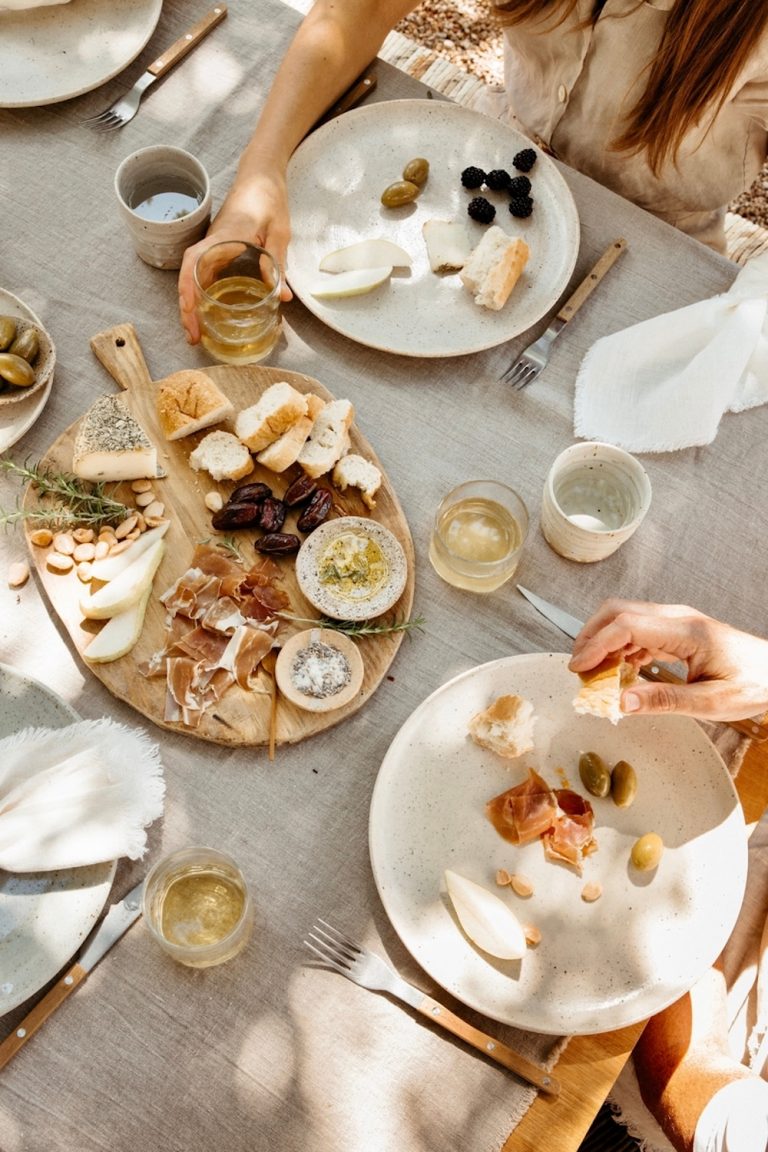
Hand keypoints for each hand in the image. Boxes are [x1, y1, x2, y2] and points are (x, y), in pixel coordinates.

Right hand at [178, 170, 292, 343]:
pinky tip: (206, 312)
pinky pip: (201, 273)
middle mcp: (212, 242)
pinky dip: (199, 294)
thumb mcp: (279, 233)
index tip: (189, 311)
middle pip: (187, 276)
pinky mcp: (216, 248)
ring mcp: (211, 245)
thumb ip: (278, 263)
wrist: (260, 175)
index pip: (195, 262)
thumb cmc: (269, 199)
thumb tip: (282, 297)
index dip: (188, 288)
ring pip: (191, 277)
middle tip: (193, 336)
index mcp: (226, 236)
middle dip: (186, 307)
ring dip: (189, 304)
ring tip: (195, 331)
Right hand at [568, 599, 767, 721]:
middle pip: (618, 611)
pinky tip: (617, 672)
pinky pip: (637, 630)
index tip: (578, 669)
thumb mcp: (712, 702)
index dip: (596, 645)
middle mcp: (678, 618)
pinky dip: (619, 648)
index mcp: (686, 631)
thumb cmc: (754, 684)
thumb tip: (621, 702)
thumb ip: (665, 701)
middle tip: (577, 669)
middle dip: (590, 636)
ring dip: (602, 642)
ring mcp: (676, 621)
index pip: (627, 625)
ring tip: (593, 675)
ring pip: (624, 618)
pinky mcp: (676, 630)